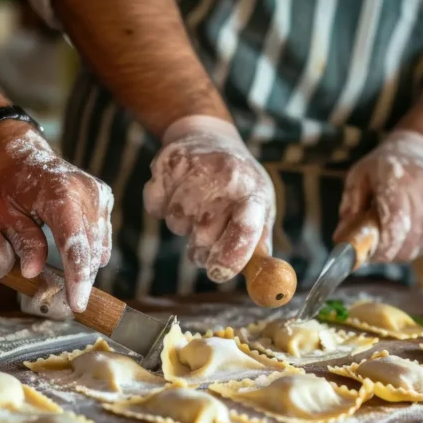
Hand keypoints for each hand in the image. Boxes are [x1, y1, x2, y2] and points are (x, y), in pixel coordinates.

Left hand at [0, 123, 112, 311]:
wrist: (20, 150)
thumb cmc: (6, 181)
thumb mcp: (2, 213)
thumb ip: (22, 241)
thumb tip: (34, 273)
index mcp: (61, 195)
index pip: (75, 245)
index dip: (78, 279)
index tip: (77, 304)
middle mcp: (87, 192)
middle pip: (92, 249)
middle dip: (82, 279)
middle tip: (69, 302)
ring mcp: (99, 193)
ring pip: (101, 244)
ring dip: (87, 266)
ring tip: (70, 283)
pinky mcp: (104, 196)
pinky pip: (102, 233)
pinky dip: (91, 250)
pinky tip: (76, 259)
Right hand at [143, 115, 274, 281]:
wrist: (209, 137)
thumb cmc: (238, 186)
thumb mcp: (258, 210)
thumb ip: (258, 249)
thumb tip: (267, 285)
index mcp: (253, 192)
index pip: (245, 228)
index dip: (231, 256)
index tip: (218, 272)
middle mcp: (227, 176)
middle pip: (203, 234)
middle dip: (201, 247)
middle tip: (206, 238)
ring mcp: (195, 166)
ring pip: (176, 222)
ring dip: (182, 226)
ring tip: (195, 208)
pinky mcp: (167, 162)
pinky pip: (155, 206)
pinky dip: (161, 208)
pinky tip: (176, 193)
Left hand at [335, 130, 422, 262]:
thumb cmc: (386, 164)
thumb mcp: (360, 175)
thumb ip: (350, 206)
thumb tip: (340, 239)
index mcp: (397, 180)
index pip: (395, 224)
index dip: (381, 247)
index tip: (366, 254)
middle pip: (407, 242)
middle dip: (387, 253)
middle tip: (372, 251)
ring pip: (419, 246)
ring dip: (400, 250)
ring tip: (388, 237)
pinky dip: (414, 244)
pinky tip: (405, 230)